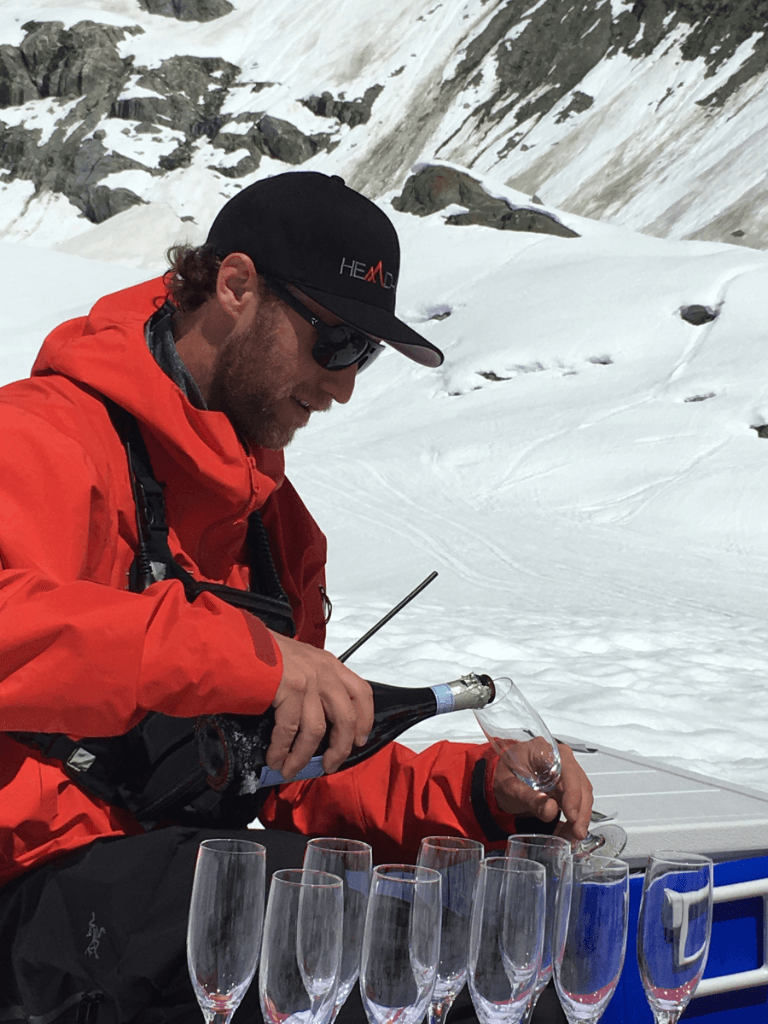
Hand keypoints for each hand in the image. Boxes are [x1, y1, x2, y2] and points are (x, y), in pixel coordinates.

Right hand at [267, 633, 373, 780]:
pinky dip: (282, 750)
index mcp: (328, 663)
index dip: (364, 719)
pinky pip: (290, 730)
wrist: (236, 641)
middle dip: (339, 748)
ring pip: (317, 730)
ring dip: (303, 756)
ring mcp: (308, 679)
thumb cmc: (261, 652)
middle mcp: (324, 670)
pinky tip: (275, 758)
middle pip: (345, 717)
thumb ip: (311, 683)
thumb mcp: (298, 660)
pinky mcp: (290, 688)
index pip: (361, 692)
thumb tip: (313, 721)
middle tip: (329, 765)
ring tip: (290, 769)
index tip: (359, 739)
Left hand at [493, 742, 592, 841]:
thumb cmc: (503, 776)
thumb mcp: (509, 787)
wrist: (500, 779)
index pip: (568, 771)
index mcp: (545, 751)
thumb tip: (551, 809)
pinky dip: (576, 817)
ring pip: (583, 794)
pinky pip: (578, 801)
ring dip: (581, 816)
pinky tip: (571, 830)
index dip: (573, 794)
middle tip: (576, 832)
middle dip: (581, 811)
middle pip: (580, 784)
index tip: (572, 816)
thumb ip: (528, 797)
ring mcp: (565, 772)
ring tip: (572, 835)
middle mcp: (560, 759)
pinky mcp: (567, 786)